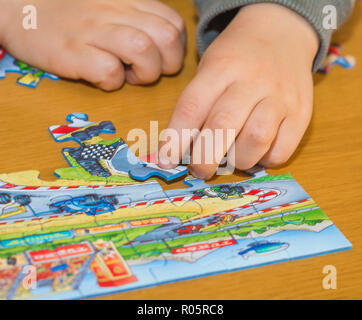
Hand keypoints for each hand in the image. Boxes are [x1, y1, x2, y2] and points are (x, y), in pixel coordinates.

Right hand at [0, 0, 185, 89]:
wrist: (20, 8)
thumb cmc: (72, 12)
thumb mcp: (112, 6)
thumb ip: (140, 19)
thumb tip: (165, 47)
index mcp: (130, 0)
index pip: (175, 25)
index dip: (175, 51)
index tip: (159, 60)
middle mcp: (116, 10)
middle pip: (167, 39)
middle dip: (166, 65)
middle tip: (145, 70)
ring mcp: (93, 30)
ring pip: (144, 50)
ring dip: (144, 73)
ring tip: (127, 76)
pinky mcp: (72, 52)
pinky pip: (109, 72)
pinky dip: (112, 82)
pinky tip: (101, 77)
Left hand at [158, 3, 318, 178]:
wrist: (282, 33)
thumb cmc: (236, 58)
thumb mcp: (210, 68)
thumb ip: (197, 106)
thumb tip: (180, 151)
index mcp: (221, 68)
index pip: (191, 108)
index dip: (175, 140)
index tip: (165, 162)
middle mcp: (251, 81)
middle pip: (223, 126)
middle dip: (205, 158)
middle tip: (199, 170)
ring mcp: (280, 97)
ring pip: (256, 140)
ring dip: (237, 161)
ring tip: (232, 158)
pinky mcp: (302, 113)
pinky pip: (281, 150)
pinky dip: (264, 160)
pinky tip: (256, 152)